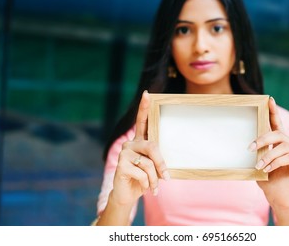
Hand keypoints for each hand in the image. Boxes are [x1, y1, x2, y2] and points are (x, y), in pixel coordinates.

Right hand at [110, 91, 168, 205]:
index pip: (142, 121)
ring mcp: (124, 153)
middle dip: (162, 164)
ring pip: (149, 163)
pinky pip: (143, 173)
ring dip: (155, 179)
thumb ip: (157, 160)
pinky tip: (144, 187)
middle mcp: (130, 143)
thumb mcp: (153, 168)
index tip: (147, 94)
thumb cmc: (144, 179)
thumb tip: (167, 166)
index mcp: (139, 141)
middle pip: (152, 146)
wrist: (128, 195)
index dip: (144, 107)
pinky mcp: (121, 165)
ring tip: (154, 187)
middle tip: (167, 178)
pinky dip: (147, 183)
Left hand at [253, 97, 288, 211]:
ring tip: (258, 165)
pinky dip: (276, 163)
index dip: (273, 112)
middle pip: (279, 133)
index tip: (269, 100)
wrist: (278, 198)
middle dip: (263, 138)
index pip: (277, 124)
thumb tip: (245, 142)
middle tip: (250, 147)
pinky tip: (267, 170)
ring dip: (268, 156)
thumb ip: (257, 152)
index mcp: (280, 143)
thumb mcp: (258, 163)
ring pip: (283, 146)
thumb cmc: (268, 180)